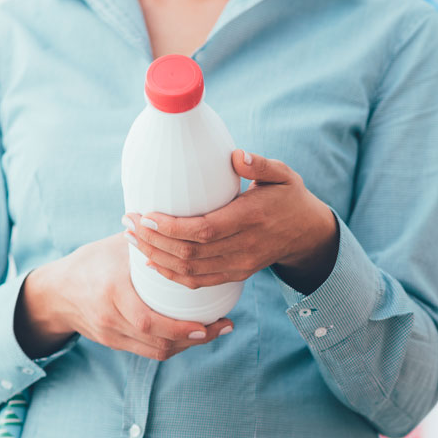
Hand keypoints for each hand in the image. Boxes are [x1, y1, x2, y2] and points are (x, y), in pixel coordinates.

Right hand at [16, 234, 232, 361]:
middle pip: (159, 343)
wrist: (54, 292)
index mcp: (112, 293)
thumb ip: (147, 240)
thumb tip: (183, 223)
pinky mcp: (114, 344)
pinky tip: (190, 335)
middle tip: (223, 327)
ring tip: (212, 331)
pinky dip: (172, 344)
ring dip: (188, 345)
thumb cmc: (90, 262)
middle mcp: (111, 319)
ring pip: (157, 351)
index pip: (150, 321)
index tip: (209, 323)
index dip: (182, 329)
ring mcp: (112, 336)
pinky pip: (148, 350)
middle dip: (195, 340)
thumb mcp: (115, 247)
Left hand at [123, 150, 339, 295]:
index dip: (172, 227)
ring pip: (190, 271)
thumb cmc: (290, 197)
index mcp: (252, 219)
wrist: (308, 233)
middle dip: (154, 240)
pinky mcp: (236, 275)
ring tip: (132, 238)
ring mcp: (240, 265)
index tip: (146, 214)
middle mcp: (244, 247)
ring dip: (156, 256)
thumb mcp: (284, 174)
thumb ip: (260, 164)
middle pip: (190, 254)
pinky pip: (198, 282)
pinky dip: (171, 274)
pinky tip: (151, 260)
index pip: (205, 231)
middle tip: (129, 221)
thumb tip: (236, 156)